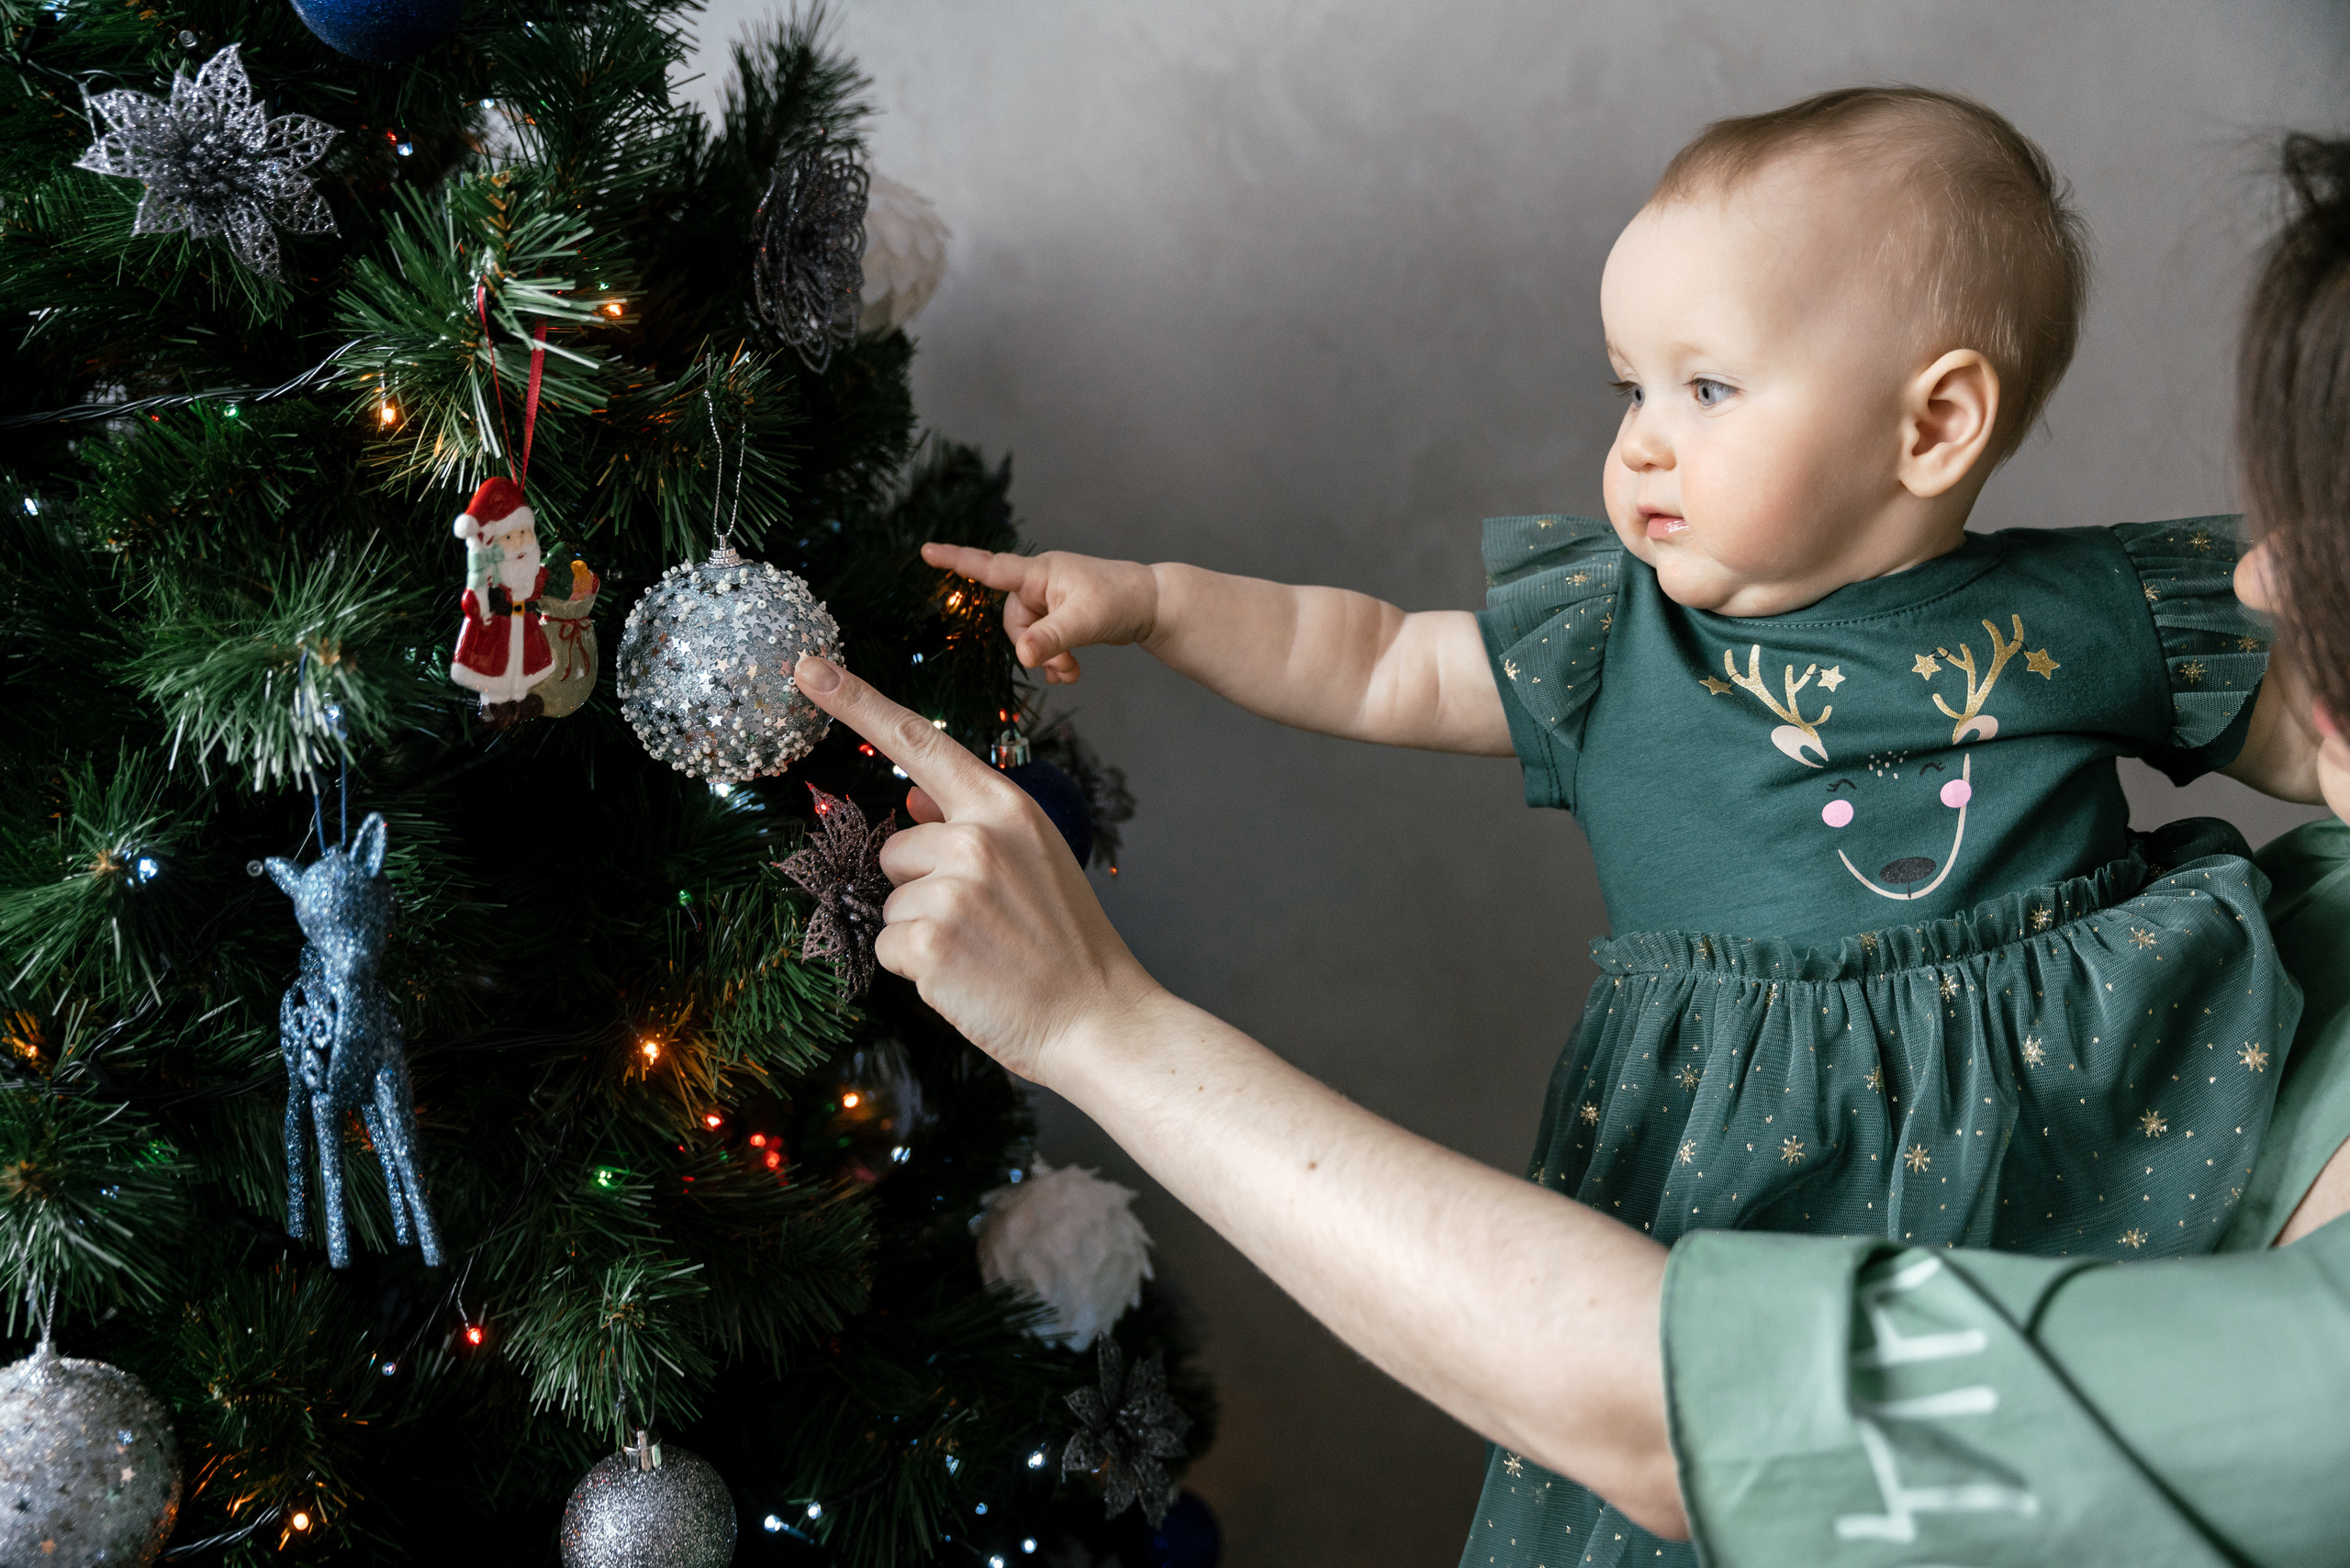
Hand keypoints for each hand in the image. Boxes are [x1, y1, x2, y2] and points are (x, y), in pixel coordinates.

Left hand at [793, 654, 1159, 1082]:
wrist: (1099, 1017)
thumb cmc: (1066, 944)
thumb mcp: (1035, 859)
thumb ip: (972, 823)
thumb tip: (913, 798)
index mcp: (1004, 806)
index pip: (919, 742)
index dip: (856, 702)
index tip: (808, 669)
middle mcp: (975, 837)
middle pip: (895, 848)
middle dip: (920, 887)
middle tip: (984, 923)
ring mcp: (951, 889)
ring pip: (889, 902)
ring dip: (919, 932)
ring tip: (981, 951)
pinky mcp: (929, 942)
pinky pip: (886, 947)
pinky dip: (916, 971)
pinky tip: (967, 977)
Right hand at [921, 542, 1158, 684]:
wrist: (1151, 606)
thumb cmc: (1120, 601)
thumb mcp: (1083, 623)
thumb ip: (1050, 639)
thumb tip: (1022, 655)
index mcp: (1039, 573)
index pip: (991, 567)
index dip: (957, 560)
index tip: (927, 551)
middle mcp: (1040, 582)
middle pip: (1012, 620)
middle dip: (1031, 647)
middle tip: (1062, 670)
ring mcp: (1050, 598)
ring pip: (1028, 634)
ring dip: (1045, 657)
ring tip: (1070, 673)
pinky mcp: (1060, 613)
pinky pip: (1042, 638)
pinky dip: (1052, 657)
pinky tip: (1069, 672)